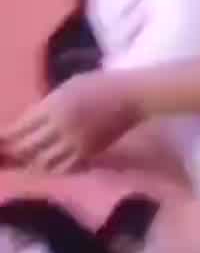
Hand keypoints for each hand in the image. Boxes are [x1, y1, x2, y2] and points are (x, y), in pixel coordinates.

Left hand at [1, 73, 139, 174]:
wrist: (133, 96)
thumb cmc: (100, 84)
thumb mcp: (68, 86)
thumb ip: (47, 105)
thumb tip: (26, 122)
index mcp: (55, 106)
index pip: (21, 128)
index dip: (7, 137)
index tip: (2, 140)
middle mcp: (62, 126)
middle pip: (28, 148)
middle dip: (16, 152)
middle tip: (10, 154)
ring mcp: (76, 142)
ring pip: (44, 163)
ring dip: (33, 162)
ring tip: (30, 159)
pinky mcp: (89, 153)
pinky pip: (65, 168)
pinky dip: (53, 168)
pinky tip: (51, 163)